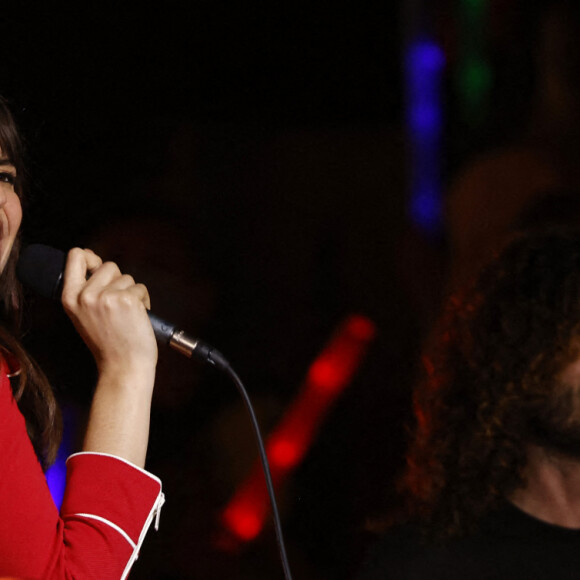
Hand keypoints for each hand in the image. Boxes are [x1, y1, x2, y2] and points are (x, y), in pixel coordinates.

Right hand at [61, 247, 157, 377]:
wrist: (123, 366)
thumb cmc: (108, 343)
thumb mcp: (84, 315)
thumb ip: (87, 290)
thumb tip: (93, 260)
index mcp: (70, 298)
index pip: (75, 257)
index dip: (90, 256)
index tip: (98, 264)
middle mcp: (86, 295)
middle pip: (109, 266)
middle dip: (119, 281)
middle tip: (118, 306)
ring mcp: (106, 296)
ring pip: (127, 278)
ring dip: (132, 293)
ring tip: (127, 315)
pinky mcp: (127, 299)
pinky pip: (141, 288)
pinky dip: (144, 300)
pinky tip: (138, 317)